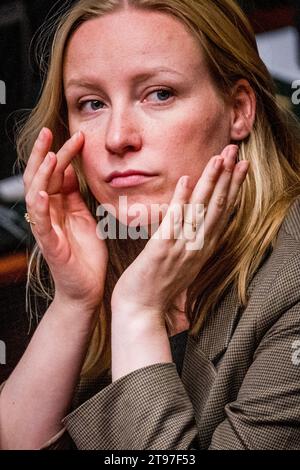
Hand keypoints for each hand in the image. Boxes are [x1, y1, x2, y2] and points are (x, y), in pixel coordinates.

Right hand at [24, 128, 107, 311]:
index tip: (77, 135)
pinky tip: (43, 193)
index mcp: (58, 206)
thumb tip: (70, 169)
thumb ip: (74, 195)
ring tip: (51, 155)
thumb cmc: (86, 254)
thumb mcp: (83, 217)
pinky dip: (40, 207)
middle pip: (40, 178)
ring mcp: (46, 229)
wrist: (88, 287)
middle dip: (43, 154)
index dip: (62, 153)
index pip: (55, 174)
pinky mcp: (49, 245)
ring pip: (35, 196)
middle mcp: (48, 214)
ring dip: (41, 175)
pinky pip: (40, 224)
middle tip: (48, 132)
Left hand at [111, 145, 248, 326]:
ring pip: (201, 211)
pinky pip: (174, 222)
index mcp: (201, 249)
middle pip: (218, 208)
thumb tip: (192, 224)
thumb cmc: (157, 288)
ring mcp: (181, 249)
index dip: (233, 189)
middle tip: (236, 152)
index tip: (240, 168)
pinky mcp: (162, 252)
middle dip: (228, 178)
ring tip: (220, 159)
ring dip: (211, 183)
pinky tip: (187, 181)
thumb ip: (189, 244)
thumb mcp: (180, 264)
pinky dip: (182, 201)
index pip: (222, 214)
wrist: (141, 313)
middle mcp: (197, 248)